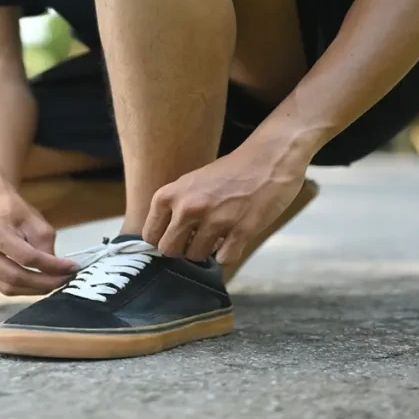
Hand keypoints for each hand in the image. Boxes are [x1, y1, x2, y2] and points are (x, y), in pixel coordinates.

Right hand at [0, 188, 79, 295]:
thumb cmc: (10, 208)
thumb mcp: (34, 219)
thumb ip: (44, 245)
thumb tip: (55, 272)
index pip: (25, 257)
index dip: (51, 266)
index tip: (71, 269)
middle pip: (14, 276)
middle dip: (43, 283)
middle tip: (63, 281)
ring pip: (6, 286)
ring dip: (33, 289)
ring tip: (51, 284)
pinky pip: (0, 285)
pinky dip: (21, 288)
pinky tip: (36, 284)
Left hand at [142, 144, 307, 263]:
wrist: (268, 159)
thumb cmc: (228, 172)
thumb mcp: (190, 183)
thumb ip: (174, 208)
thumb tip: (163, 239)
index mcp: (170, 195)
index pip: (150, 235)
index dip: (163, 239)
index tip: (175, 237)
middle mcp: (188, 208)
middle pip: (169, 250)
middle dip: (181, 249)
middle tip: (196, 240)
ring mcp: (215, 220)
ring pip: (196, 256)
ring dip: (206, 251)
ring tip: (218, 235)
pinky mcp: (241, 230)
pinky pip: (224, 259)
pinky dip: (229, 254)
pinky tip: (234, 239)